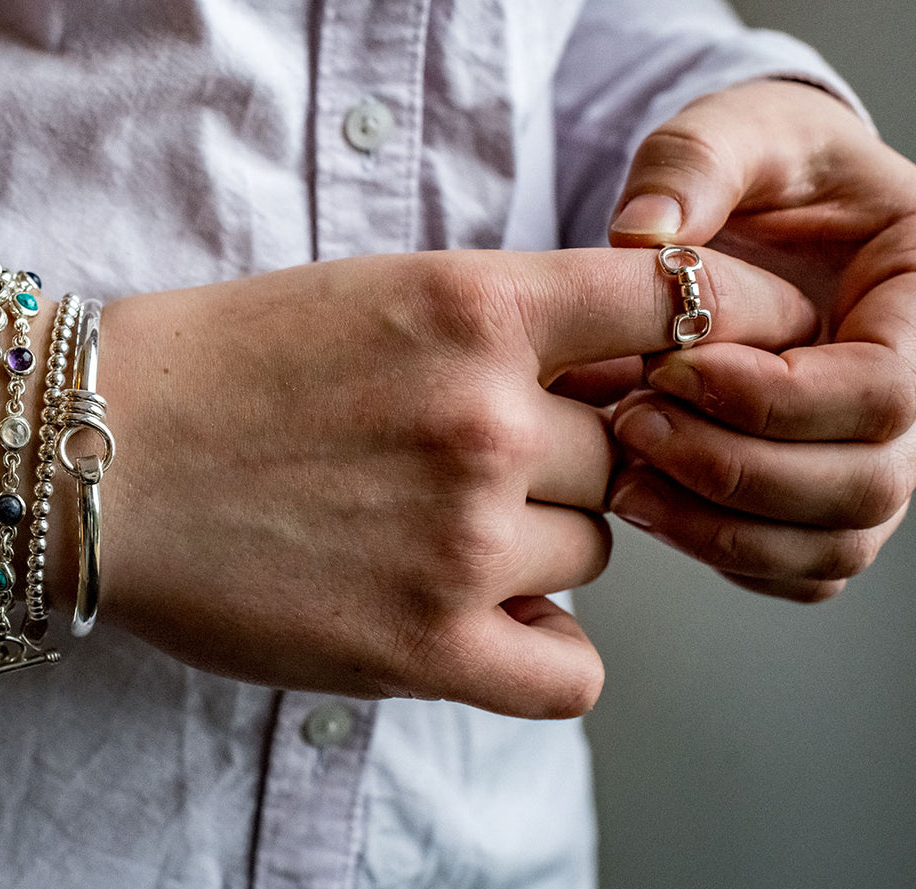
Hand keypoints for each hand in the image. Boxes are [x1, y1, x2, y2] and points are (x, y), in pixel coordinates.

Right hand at [93, 248, 812, 716]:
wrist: (93, 454)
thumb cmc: (220, 368)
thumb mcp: (373, 296)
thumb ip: (502, 332)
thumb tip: (615, 392)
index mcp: (475, 308)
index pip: (676, 306)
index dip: (713, 336)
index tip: (700, 369)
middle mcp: (485, 419)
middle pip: (617, 458)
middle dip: (553, 467)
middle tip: (445, 469)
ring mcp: (460, 537)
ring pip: (585, 554)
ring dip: (524, 550)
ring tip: (409, 535)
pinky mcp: (424, 644)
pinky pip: (572, 673)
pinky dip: (542, 652)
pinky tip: (480, 626)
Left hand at [607, 80, 915, 600]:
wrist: (751, 211)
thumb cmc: (757, 166)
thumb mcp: (733, 131)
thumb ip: (695, 163)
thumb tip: (642, 235)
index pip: (885, 394)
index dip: (772, 400)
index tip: (668, 368)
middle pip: (866, 485)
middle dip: (734, 469)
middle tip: (628, 422)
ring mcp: (875, 454)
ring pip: (832, 545)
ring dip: (717, 526)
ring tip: (619, 472)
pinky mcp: (821, 498)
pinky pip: (796, 568)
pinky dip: (719, 550)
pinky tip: (640, 498)